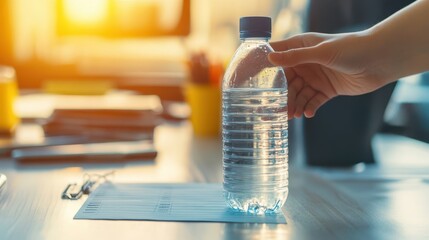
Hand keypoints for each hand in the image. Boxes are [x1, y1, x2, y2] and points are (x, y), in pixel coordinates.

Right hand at [268, 32, 388, 118]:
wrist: (380, 60)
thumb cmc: (352, 48)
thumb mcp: (321, 52)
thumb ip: (296, 57)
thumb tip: (270, 59)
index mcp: (301, 48)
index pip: (276, 56)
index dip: (262, 66)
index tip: (246, 78)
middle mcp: (305, 63)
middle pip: (285, 81)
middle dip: (279, 95)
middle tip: (270, 109)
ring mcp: (316, 77)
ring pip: (298, 94)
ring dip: (294, 105)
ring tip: (291, 115)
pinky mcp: (327, 90)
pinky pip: (313, 101)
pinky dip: (309, 108)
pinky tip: (308, 114)